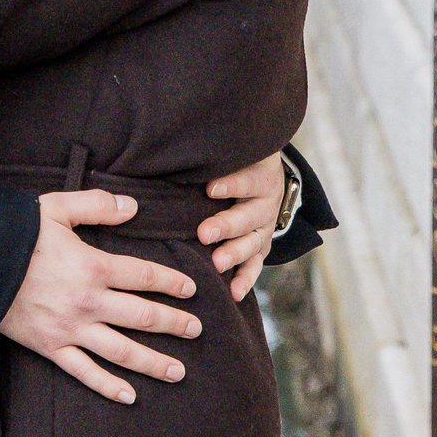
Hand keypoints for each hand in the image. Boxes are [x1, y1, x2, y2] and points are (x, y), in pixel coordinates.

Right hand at [0, 190, 201, 405]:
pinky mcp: (51, 347)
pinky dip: (108, 386)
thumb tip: (132, 206)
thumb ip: (96, 206)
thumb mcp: (55, 208)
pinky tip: (129, 396)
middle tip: (196, 330)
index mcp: (93, 266)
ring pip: (122, 350)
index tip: (191, 290)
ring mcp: (71, 328)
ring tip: (178, 371)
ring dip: (153, 362)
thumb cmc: (15, 234)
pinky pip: (85, 371)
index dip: (170, 282)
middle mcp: (89, 301)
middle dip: (173, 324)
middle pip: (142, 316)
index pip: (143, 275)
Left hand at [198, 151, 285, 301]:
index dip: (231, 184)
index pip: (248, 179)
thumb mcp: (231, 150)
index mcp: (259, 175)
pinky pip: (255, 266)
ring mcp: (265, 227)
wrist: (264, 170)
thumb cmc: (236, 158)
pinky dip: (245, 280)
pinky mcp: (261, 246)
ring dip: (234, 253)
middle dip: (226, 225)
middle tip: (204, 233)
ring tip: (217, 263)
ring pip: (253, 242)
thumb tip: (171, 145)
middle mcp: (265, 203)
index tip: (210, 189)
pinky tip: (233, 292)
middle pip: (248, 216)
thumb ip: (209, 149)